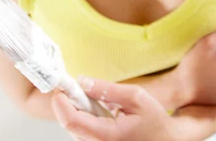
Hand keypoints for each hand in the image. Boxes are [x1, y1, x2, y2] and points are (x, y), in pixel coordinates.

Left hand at [52, 78, 178, 140]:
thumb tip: (83, 81)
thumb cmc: (155, 122)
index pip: (71, 121)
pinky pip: (83, 131)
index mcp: (106, 136)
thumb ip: (107, 90)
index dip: (61, 101)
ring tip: (89, 95)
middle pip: (69, 124)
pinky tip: (95, 107)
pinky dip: (84, 115)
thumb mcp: (135, 97)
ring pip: (74, 128)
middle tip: (73, 84)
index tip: (61, 85)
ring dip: (76, 108)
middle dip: (68, 102)